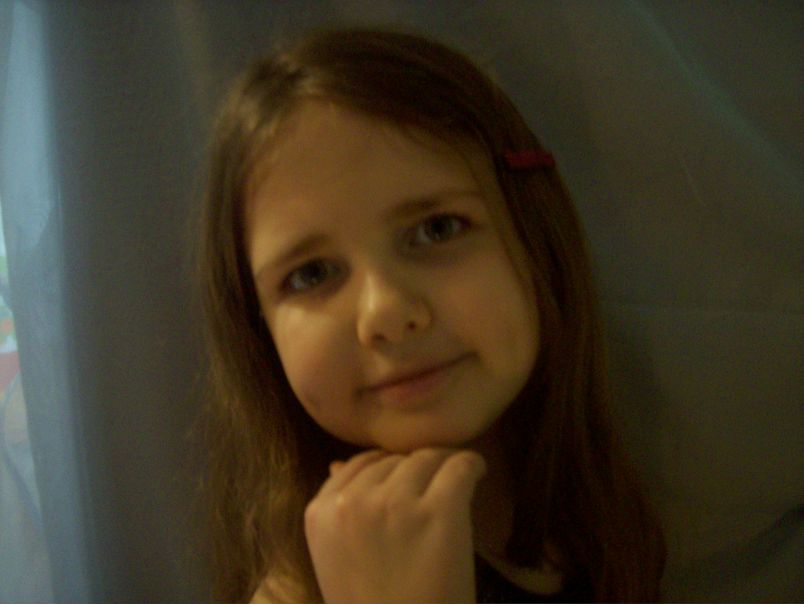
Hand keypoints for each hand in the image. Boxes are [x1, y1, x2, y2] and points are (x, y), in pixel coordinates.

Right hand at [304, 448, 486, 603]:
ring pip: (428, 457)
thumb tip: (339, 463)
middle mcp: (353, 501)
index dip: (387, 469)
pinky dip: (473, 466)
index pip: (357, 463)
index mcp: (321, 513)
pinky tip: (477, 474)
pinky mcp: (438, 510)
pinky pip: (460, 466)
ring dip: (445, 466)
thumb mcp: (338, 561)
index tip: (408, 481)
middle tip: (436, 484)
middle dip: (416, 469)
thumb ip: (338, 511)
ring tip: (458, 480)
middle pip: (394, 459)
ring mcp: (395, 503)